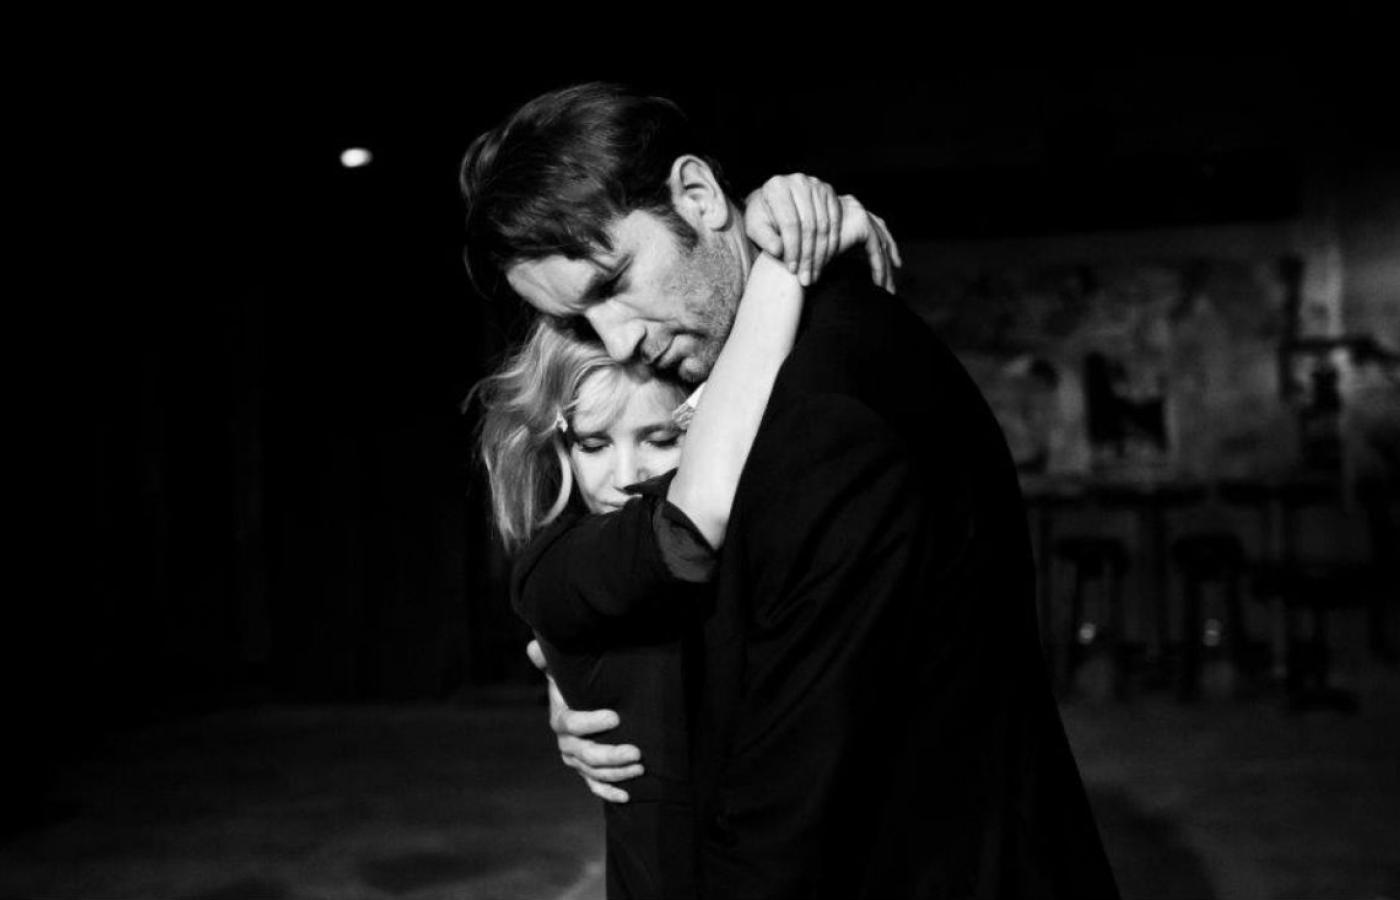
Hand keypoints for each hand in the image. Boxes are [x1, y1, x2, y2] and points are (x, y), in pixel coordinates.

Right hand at [526, 639, 641, 802]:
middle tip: (637, 751)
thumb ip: (551, 659)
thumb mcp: (567, 670)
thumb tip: (533, 646)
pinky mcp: (589, 773)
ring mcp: (578, 760)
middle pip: (585, 754)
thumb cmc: (579, 684)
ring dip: (617, 773)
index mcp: (561, 718)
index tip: (615, 716)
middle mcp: (567, 743)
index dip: (590, 722)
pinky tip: (628, 796)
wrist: (587, 703)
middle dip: (610, 754)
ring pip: (594, 772)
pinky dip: (610, 792)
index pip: (571, 724)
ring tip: (641, 767)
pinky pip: (596, 787)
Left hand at [745, 174, 901, 291]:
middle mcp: (798, 181)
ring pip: (824, 225)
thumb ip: (764, 238)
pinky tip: (826, 260)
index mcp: (776, 187)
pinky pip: (835, 221)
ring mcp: (816, 184)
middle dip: (808, 256)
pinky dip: (832, 243)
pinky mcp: (829, 192)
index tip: (792, 270)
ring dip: (821, 254)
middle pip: (809, 225)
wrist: (774, 203)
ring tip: (815, 274)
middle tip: (806, 278)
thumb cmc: (763, 217)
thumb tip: (778, 251)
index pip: (790, 223)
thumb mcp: (755, 227)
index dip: (792, 249)